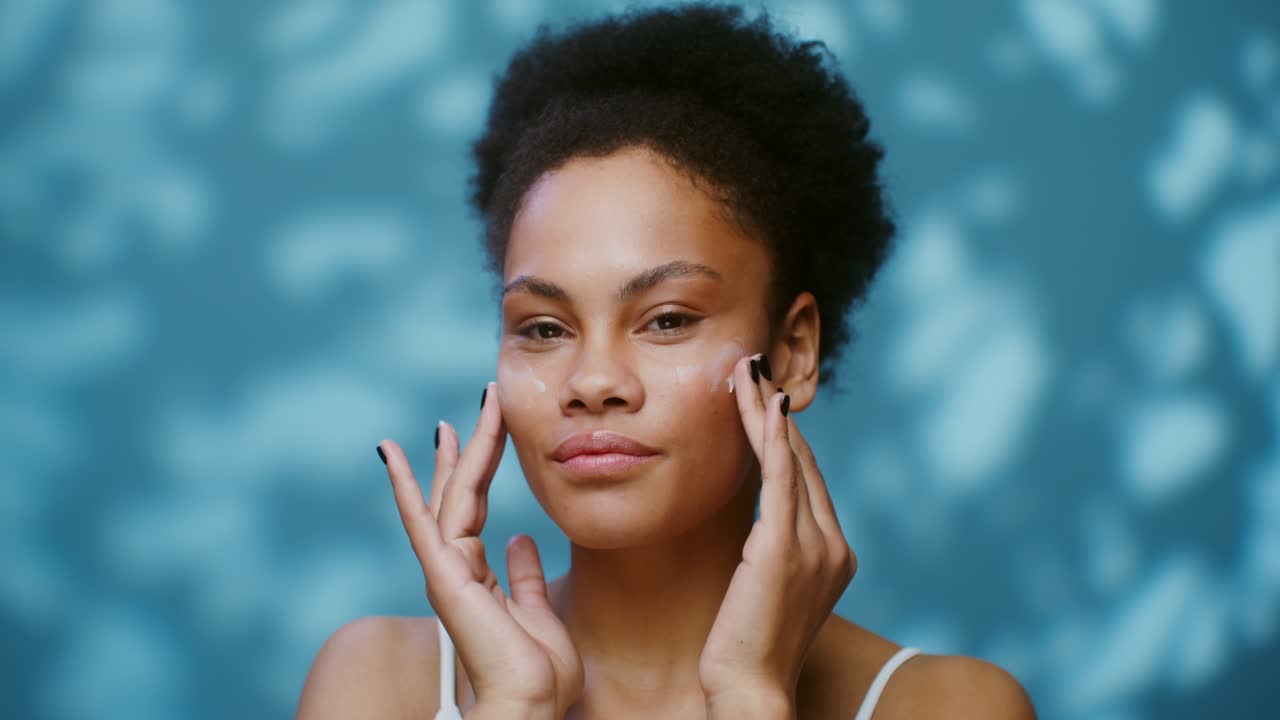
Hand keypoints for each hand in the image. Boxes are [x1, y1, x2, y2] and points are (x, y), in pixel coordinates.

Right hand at [377, 381, 582, 717]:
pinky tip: (391, 451)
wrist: (531, 705)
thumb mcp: (541, 612)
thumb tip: (521, 539)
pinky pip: (422, 519)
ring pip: (451, 495)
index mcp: (478, 576)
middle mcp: (456, 568)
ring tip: (458, 410)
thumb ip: (525, 576)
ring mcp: (446, 570)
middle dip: (470, 445)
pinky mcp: (443, 575)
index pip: (475, 507)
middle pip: (461, 492)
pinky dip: (404, 483)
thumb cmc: (539, 675)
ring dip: (459, 449)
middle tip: (482, 401)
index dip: (481, 465)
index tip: (485, 428)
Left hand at [698, 355, 857, 713]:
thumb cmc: (749, 646)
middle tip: (753, 366)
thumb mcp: (769, 590)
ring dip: (765, 410)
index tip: (763, 399)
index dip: (785, 436)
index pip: (808, 481)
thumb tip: (757, 530)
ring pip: (790, 460)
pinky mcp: (785, 548)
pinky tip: (763, 404)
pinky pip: (781, 478)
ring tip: (745, 370)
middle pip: (802, 461)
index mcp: (834, 554)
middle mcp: (834, 545)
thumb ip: (774, 552)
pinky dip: (772, 437)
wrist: (751, 688)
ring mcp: (815, 546)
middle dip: (775, 411)